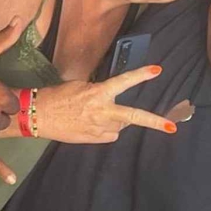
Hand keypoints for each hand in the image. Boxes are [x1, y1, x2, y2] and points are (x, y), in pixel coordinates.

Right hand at [30, 66, 175, 142]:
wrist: (38, 115)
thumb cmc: (57, 96)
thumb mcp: (80, 87)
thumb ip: (99, 93)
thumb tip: (112, 102)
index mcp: (98, 93)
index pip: (123, 82)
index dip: (141, 76)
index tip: (157, 71)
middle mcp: (102, 111)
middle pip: (133, 116)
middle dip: (155, 122)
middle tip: (172, 126)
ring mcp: (99, 127)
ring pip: (120, 125)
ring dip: (116, 120)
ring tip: (96, 114)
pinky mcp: (94, 139)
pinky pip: (110, 135)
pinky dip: (107, 130)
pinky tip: (91, 125)